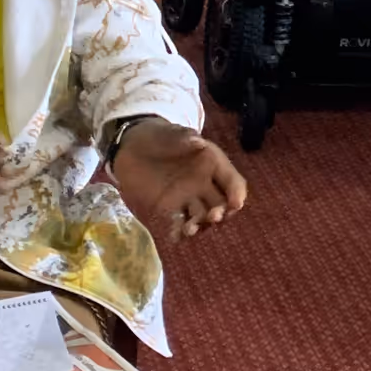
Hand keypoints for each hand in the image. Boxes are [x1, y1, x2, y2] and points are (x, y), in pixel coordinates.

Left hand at [109, 119, 247, 243]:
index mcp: (213, 164)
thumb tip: (198, 142)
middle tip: (213, 218)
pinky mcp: (171, 207)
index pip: (232, 181)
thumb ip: (185, 139)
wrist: (134, 147)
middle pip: (221, 203)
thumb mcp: (172, 133)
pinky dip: (179, 232)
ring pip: (202, 216)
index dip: (237, 193)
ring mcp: (189, 197)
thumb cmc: (159, 137)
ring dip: (200, 225)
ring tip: (189, 230)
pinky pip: (180, 222)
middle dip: (221, 213)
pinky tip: (175, 237)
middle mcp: (205, 183)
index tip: (236, 204)